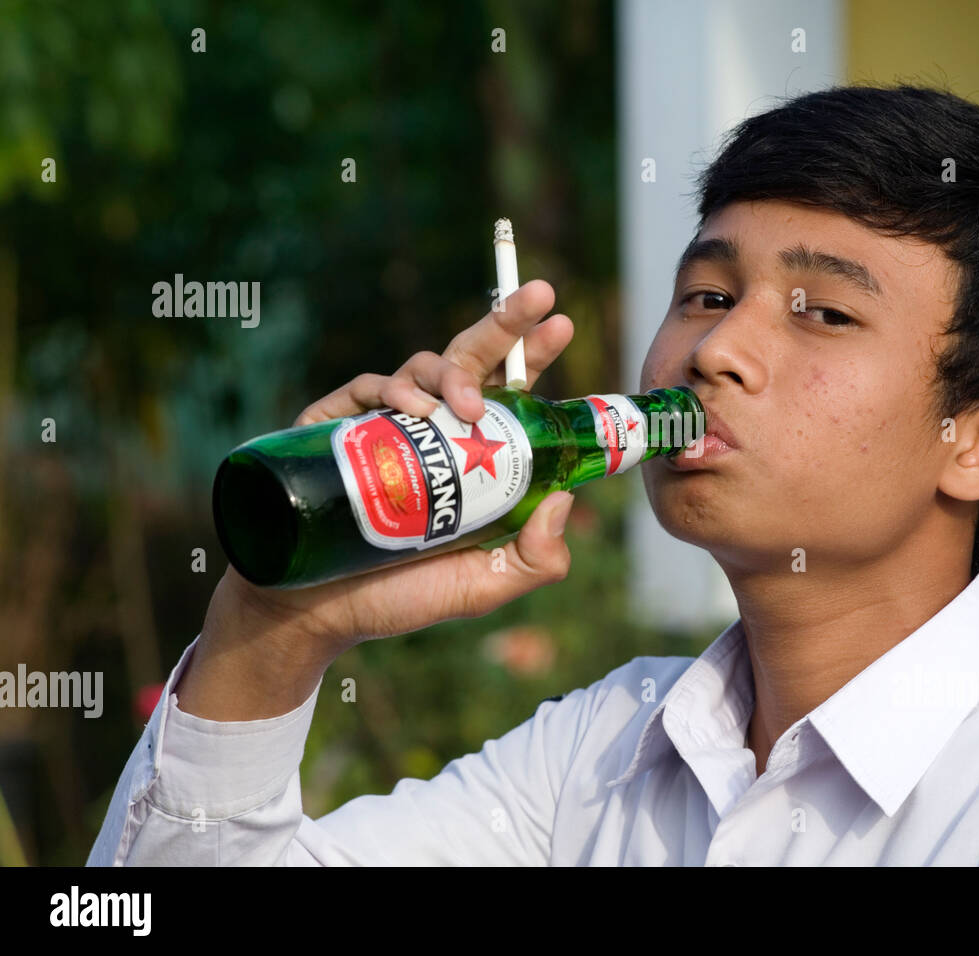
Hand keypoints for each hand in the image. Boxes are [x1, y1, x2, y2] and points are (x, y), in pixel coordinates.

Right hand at [205, 279, 576, 664]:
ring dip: (454, 374)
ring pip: (423, 368)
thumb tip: (565, 499)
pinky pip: (367, 389)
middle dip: (506, 322)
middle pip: (470, 361)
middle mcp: (430, 433)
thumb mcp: (483, 586)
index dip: (533, 356)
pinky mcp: (335, 430)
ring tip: (470, 407)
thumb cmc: (398, 598)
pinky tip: (416, 411)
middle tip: (539, 296)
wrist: (312, 615)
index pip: (510, 395)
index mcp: (470, 458)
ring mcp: (382, 427)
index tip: (561, 323)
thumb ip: (535, 559)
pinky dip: (393, 390)